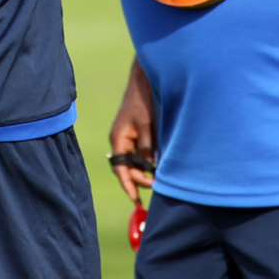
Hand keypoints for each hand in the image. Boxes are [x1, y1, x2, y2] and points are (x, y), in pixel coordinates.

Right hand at [108, 69, 155, 203]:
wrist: (145, 80)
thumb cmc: (143, 100)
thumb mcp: (146, 124)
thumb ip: (146, 146)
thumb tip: (149, 166)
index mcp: (119, 139)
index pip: (120, 168)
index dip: (128, 184)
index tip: (135, 198)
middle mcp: (122, 140)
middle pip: (128, 167)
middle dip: (140, 178)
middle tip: (156, 185)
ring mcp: (130, 137)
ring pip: (136, 161)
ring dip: (145, 170)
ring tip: (159, 178)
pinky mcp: (139, 134)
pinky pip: (141, 153)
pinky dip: (149, 161)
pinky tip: (158, 165)